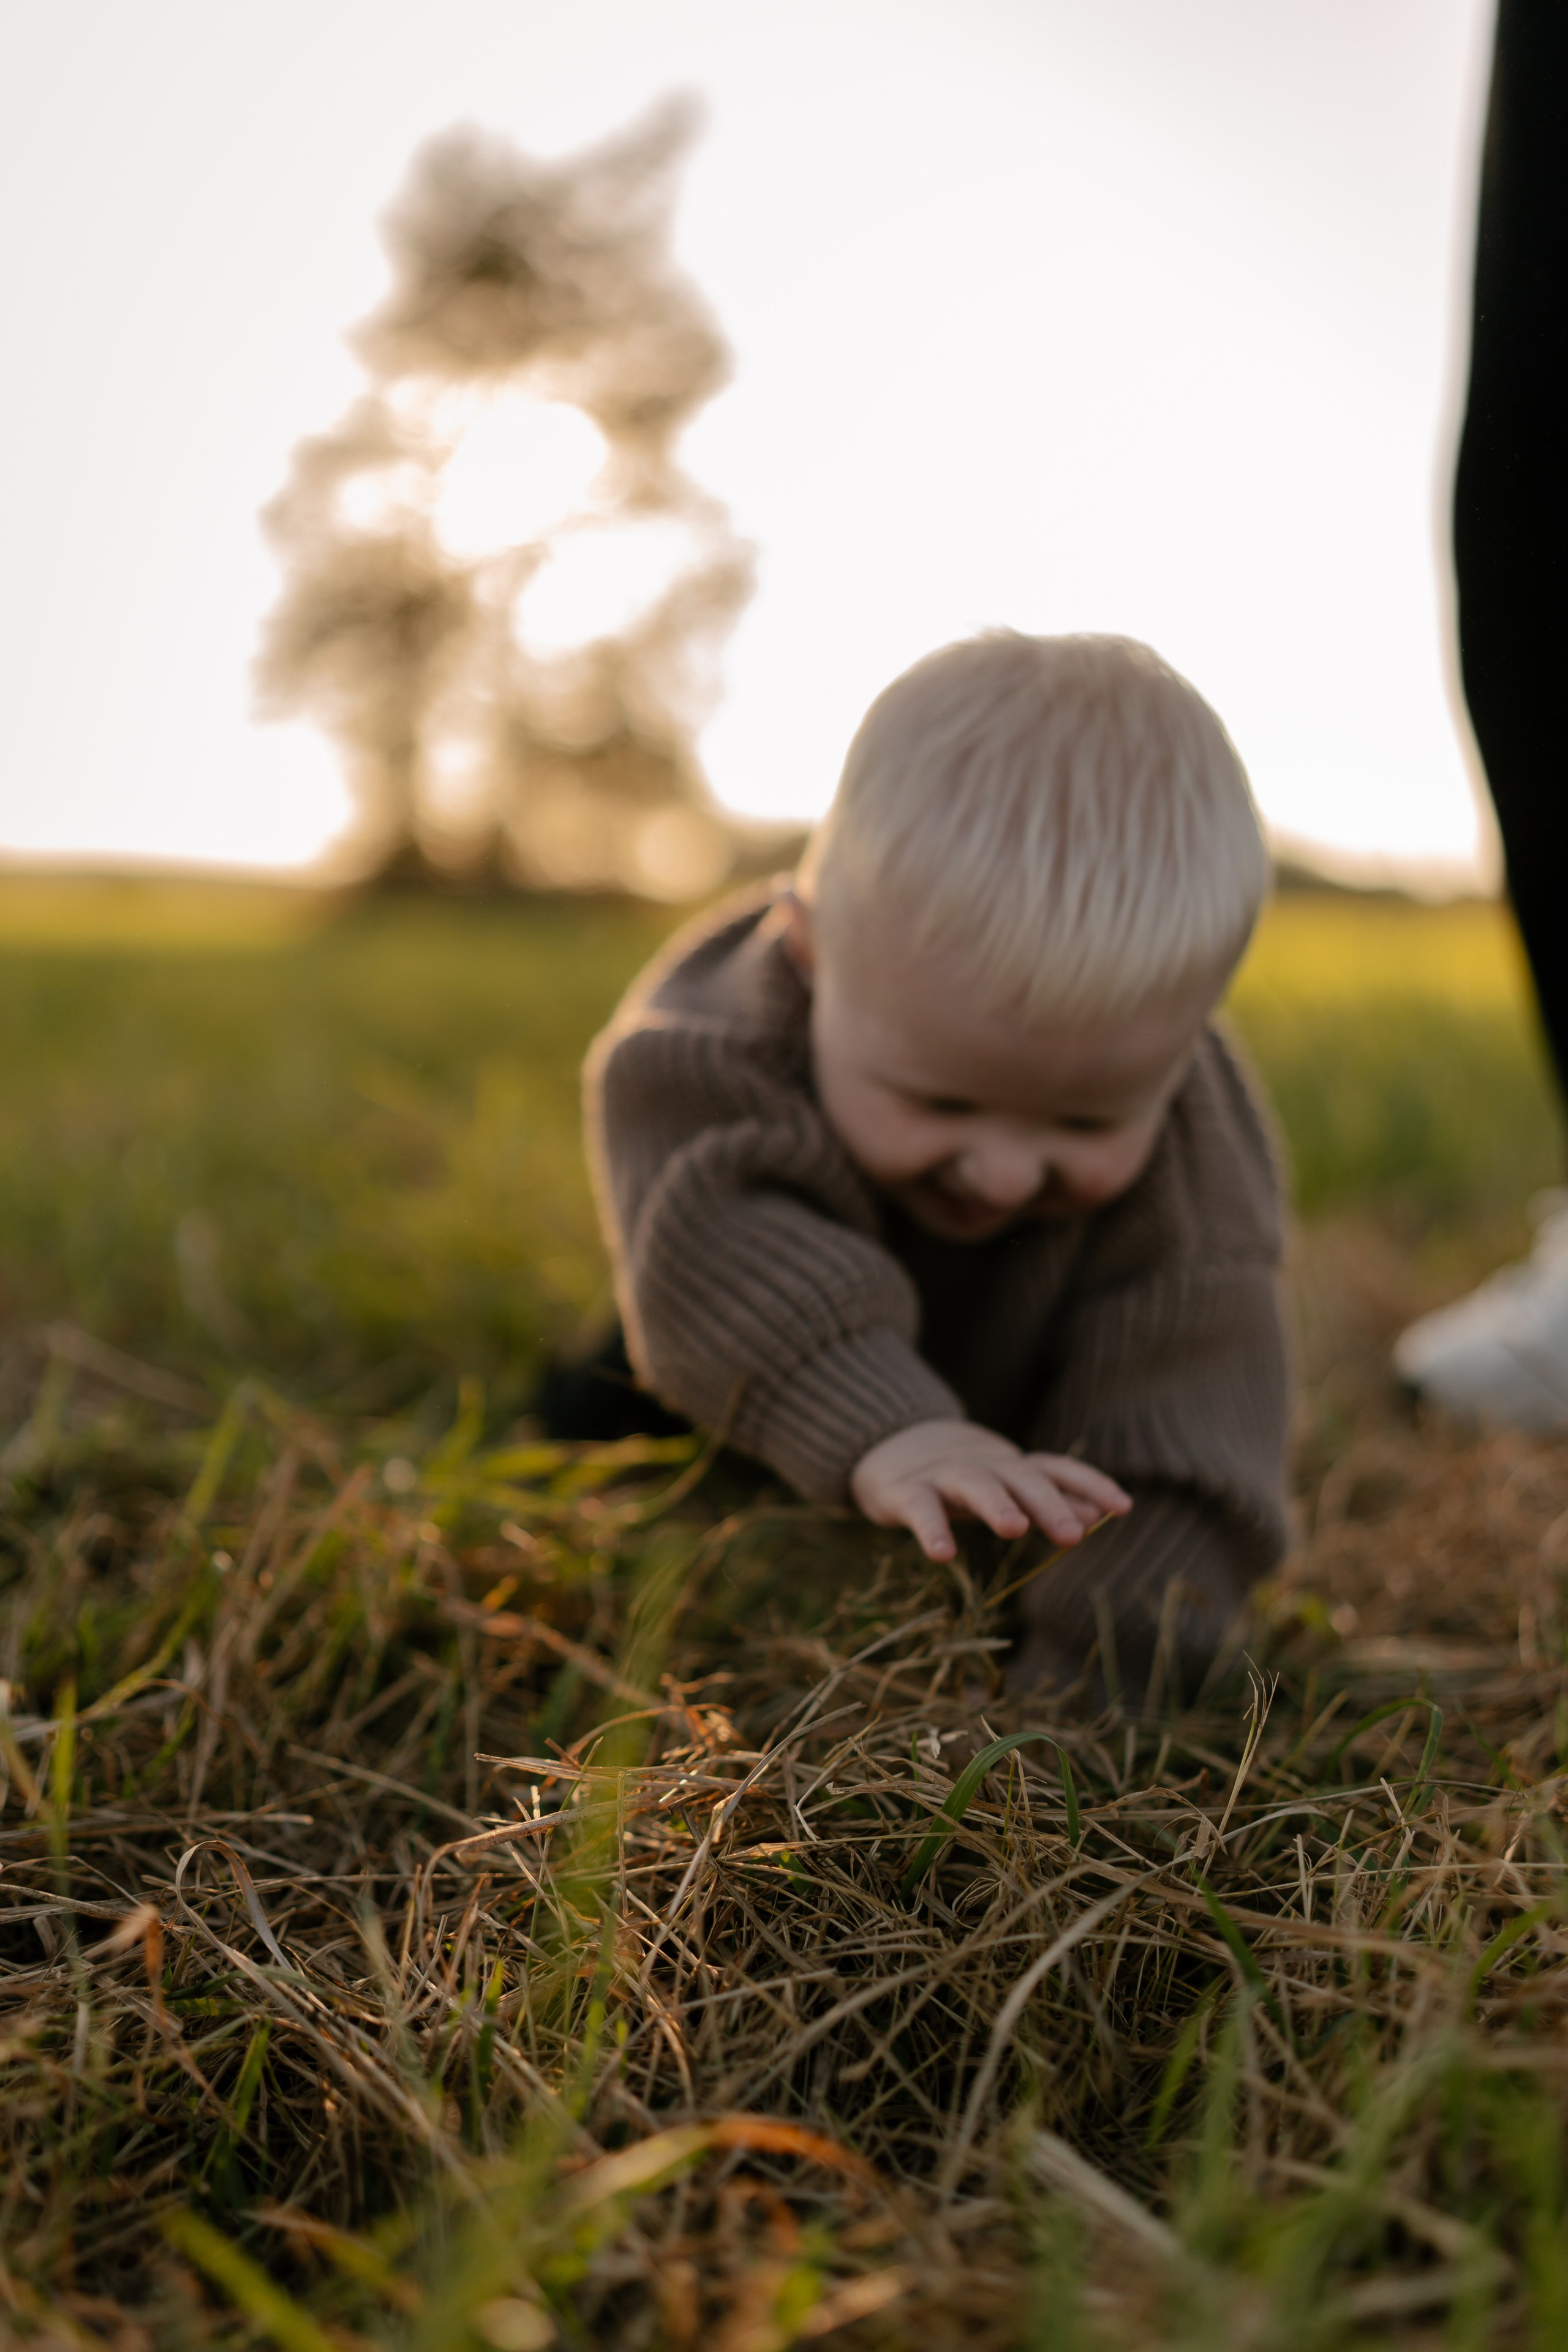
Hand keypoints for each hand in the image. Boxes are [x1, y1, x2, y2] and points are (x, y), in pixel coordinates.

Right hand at [849, 1417, 1130, 1562]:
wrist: (888, 1443)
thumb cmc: (961, 1476)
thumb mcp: (1006, 1486)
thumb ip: (1048, 1499)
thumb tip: (1095, 1516)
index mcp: (1012, 1468)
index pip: (1058, 1471)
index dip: (1091, 1484)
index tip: (1123, 1507)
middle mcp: (985, 1467)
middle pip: (1021, 1478)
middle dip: (1049, 1504)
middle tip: (1072, 1535)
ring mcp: (945, 1476)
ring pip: (974, 1484)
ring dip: (996, 1503)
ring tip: (1015, 1529)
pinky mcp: (905, 1492)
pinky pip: (921, 1508)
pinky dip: (932, 1528)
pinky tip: (942, 1554)